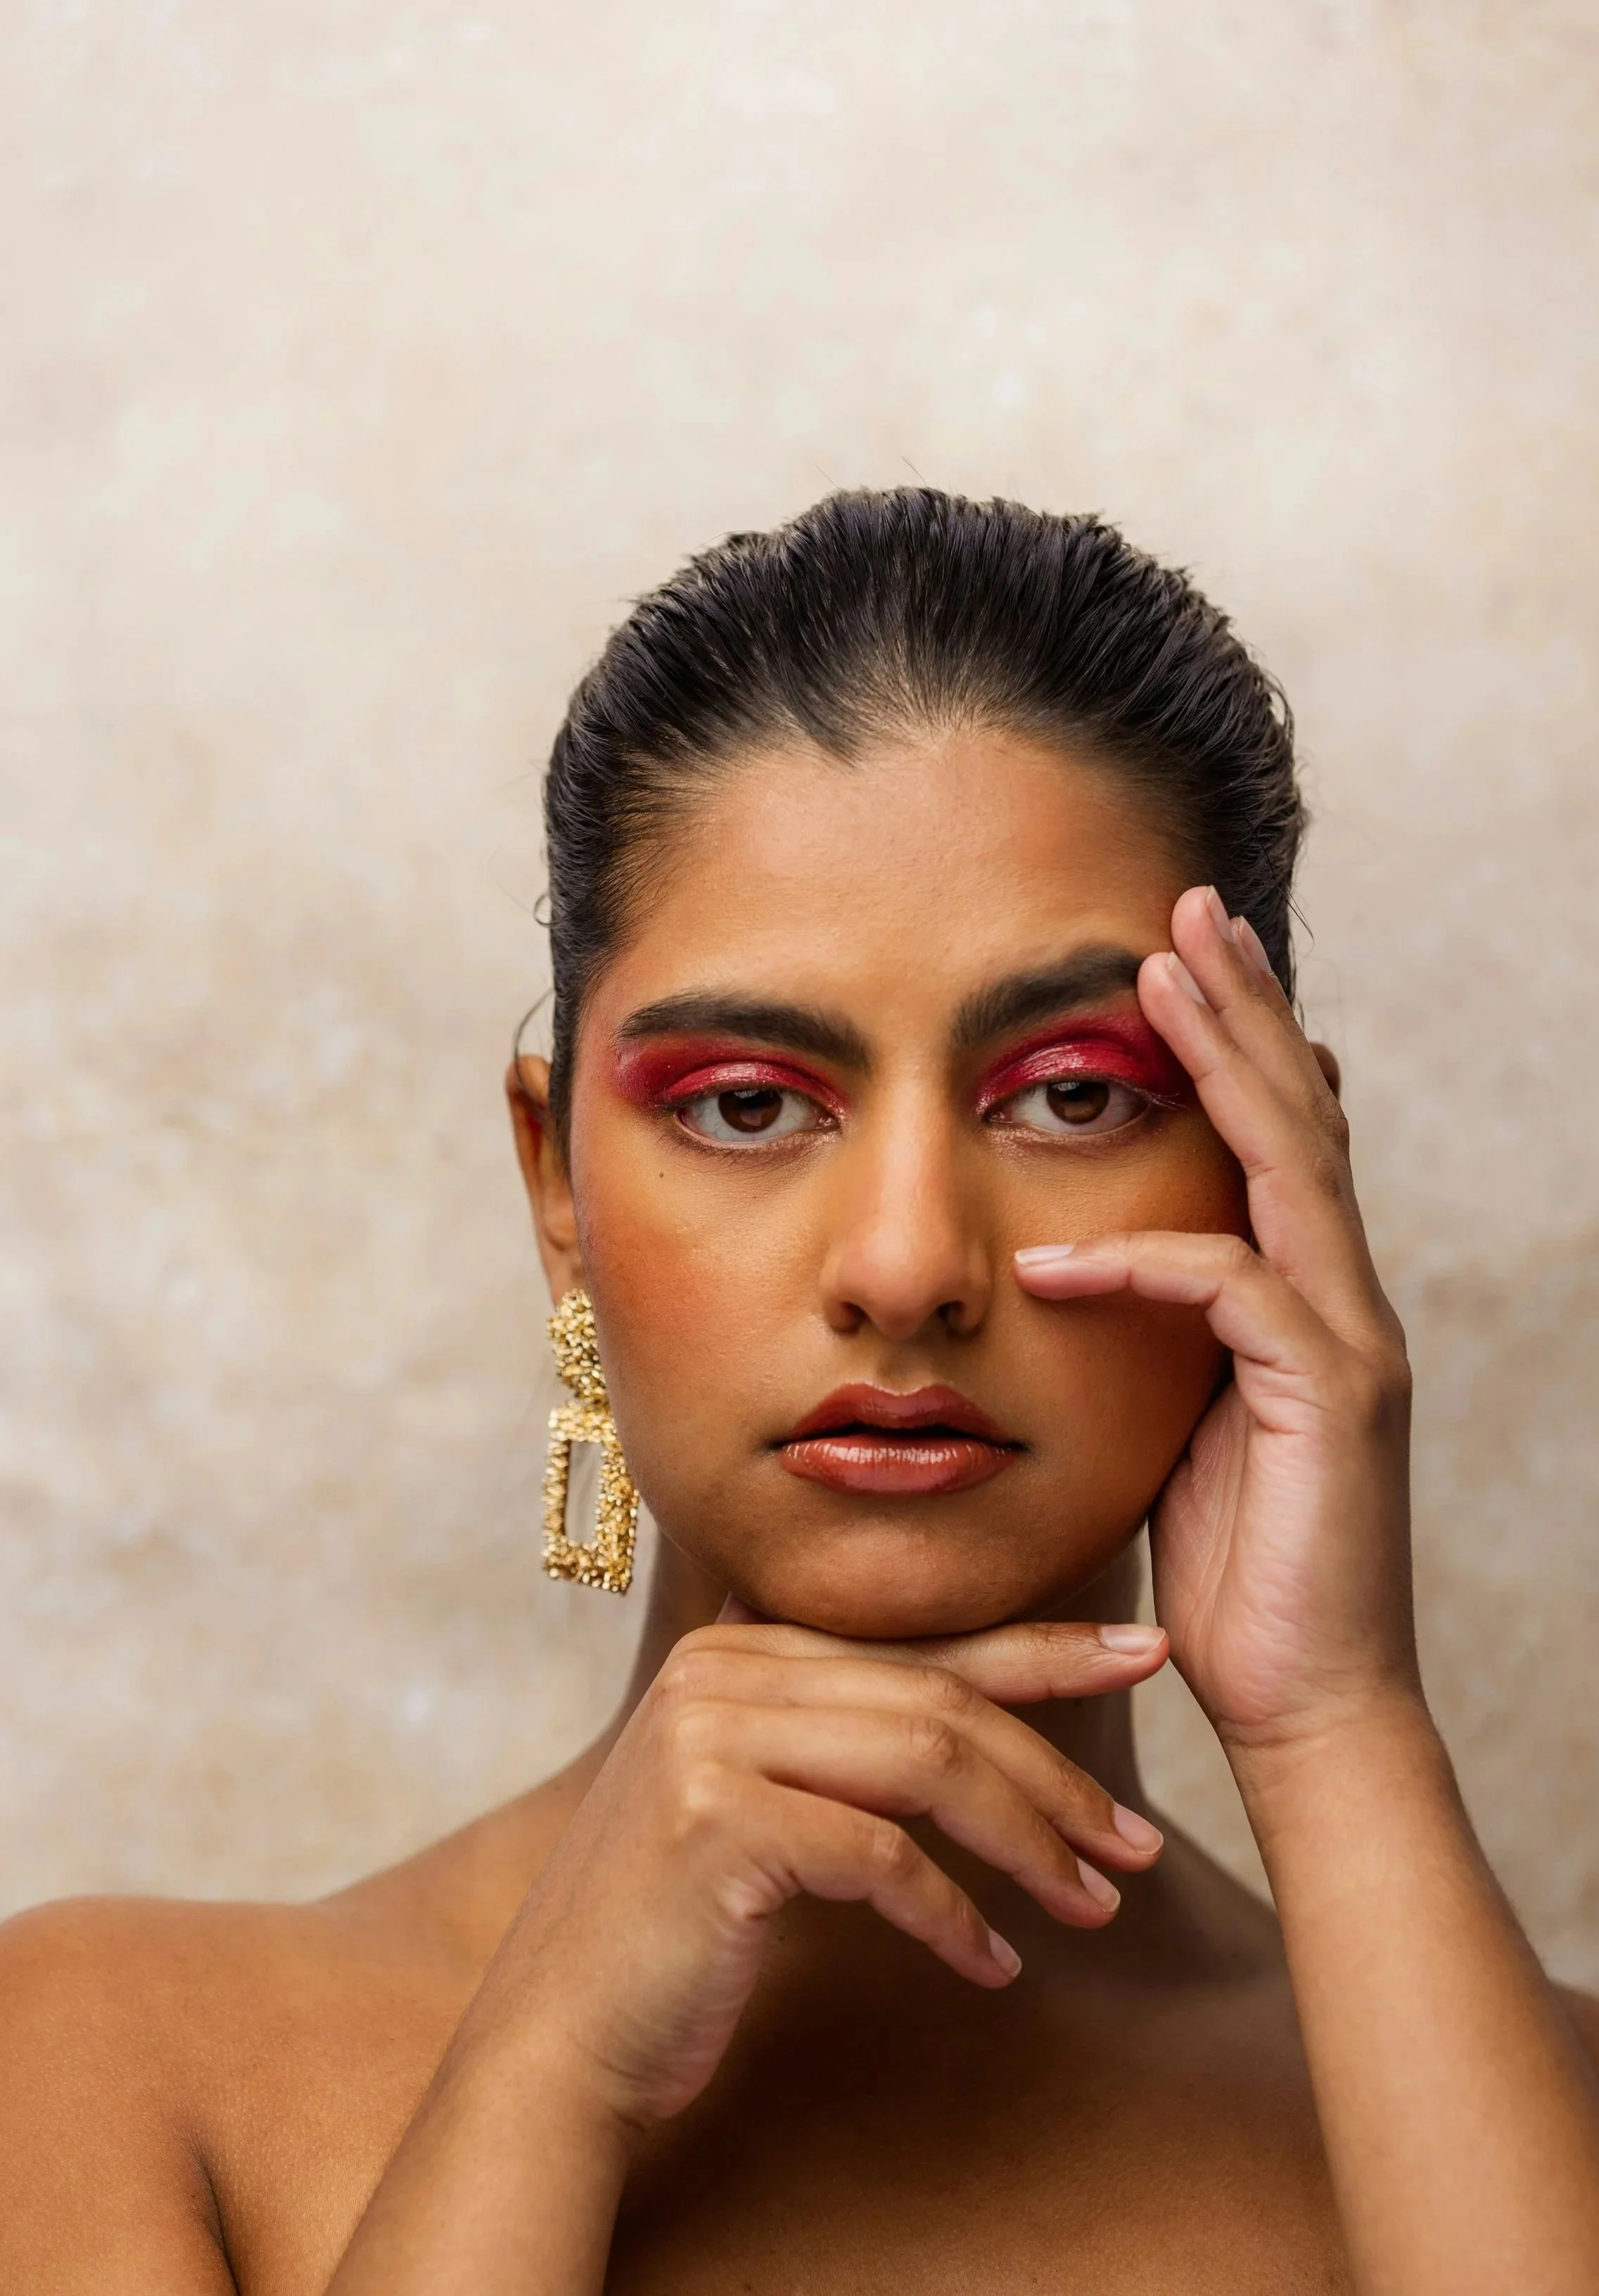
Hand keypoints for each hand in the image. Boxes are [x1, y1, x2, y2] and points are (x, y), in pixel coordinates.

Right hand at [489, 1618, 1166, 2131]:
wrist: (556, 2038)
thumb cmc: (676, 1932)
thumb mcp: (763, 1806)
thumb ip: (846, 1742)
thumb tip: (989, 1726)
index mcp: (735, 1645)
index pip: (920, 1640)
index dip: (1043, 1649)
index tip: (1143, 1655)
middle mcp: (718, 1667)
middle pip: (937, 1700)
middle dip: (1056, 1771)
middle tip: (1140, 1843)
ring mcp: (709, 1735)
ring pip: (926, 1763)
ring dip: (1029, 1841)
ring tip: (1096, 1903)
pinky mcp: (715, 1819)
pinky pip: (880, 1855)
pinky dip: (954, 1914)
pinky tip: (994, 1963)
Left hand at [1015, 885, 1417, 1758]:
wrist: (1307, 1705)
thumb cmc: (1235, 1573)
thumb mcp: (1178, 1426)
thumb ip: (1153, 1342)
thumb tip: (1080, 1276)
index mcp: (1303, 1301)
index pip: (1273, 1141)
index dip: (1234, 1044)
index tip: (1173, 958)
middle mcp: (1341, 1302)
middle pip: (1296, 1116)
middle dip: (1239, 1007)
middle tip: (1186, 908)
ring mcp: (1348, 1344)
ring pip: (1288, 1166)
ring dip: (1224, 1064)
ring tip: (1160, 972)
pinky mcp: (1332, 1401)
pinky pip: (1232, 1292)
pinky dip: (1142, 1264)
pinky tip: (1055, 1256)